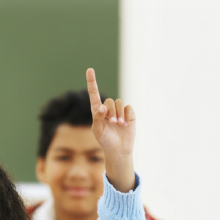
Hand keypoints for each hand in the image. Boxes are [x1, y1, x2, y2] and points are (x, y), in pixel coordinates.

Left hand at [86, 68, 135, 191]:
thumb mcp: (98, 131)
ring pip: (119, 103)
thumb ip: (98, 118)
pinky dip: (127, 115)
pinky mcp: (129, 114)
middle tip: (113, 122)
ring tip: (119, 124)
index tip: (90, 70)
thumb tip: (102, 106)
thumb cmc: (105, 140)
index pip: (94, 93)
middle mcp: (108, 108)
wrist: (118, 149)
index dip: (92, 82)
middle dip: (111, 111)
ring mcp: (119, 111)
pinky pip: (128, 108)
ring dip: (119, 114)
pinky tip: (126, 124)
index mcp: (97, 111)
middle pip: (109, 101)